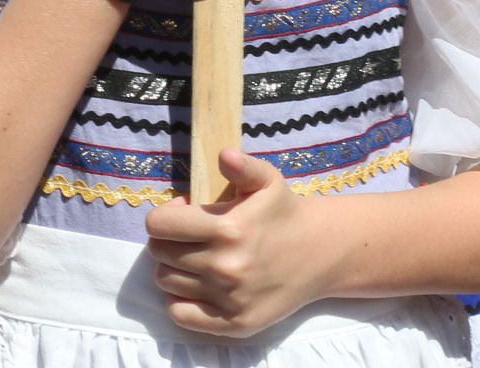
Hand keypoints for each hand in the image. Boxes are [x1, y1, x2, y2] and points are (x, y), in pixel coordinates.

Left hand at [145, 148, 333, 336]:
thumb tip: (224, 155)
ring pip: (167, 282)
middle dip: (169, 241)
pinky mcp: (236, 324)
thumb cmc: (283, 213)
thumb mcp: (266, 180)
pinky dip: (181, 301)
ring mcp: (230, 299)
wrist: (321, 254)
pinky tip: (198, 286)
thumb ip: (243, 165)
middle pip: (160, 254)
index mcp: (228, 229)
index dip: (166, 216)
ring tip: (198, 259)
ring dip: (176, 269)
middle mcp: (226, 267)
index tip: (184, 214)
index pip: (158, 225)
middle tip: (192, 237)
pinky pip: (181, 315)